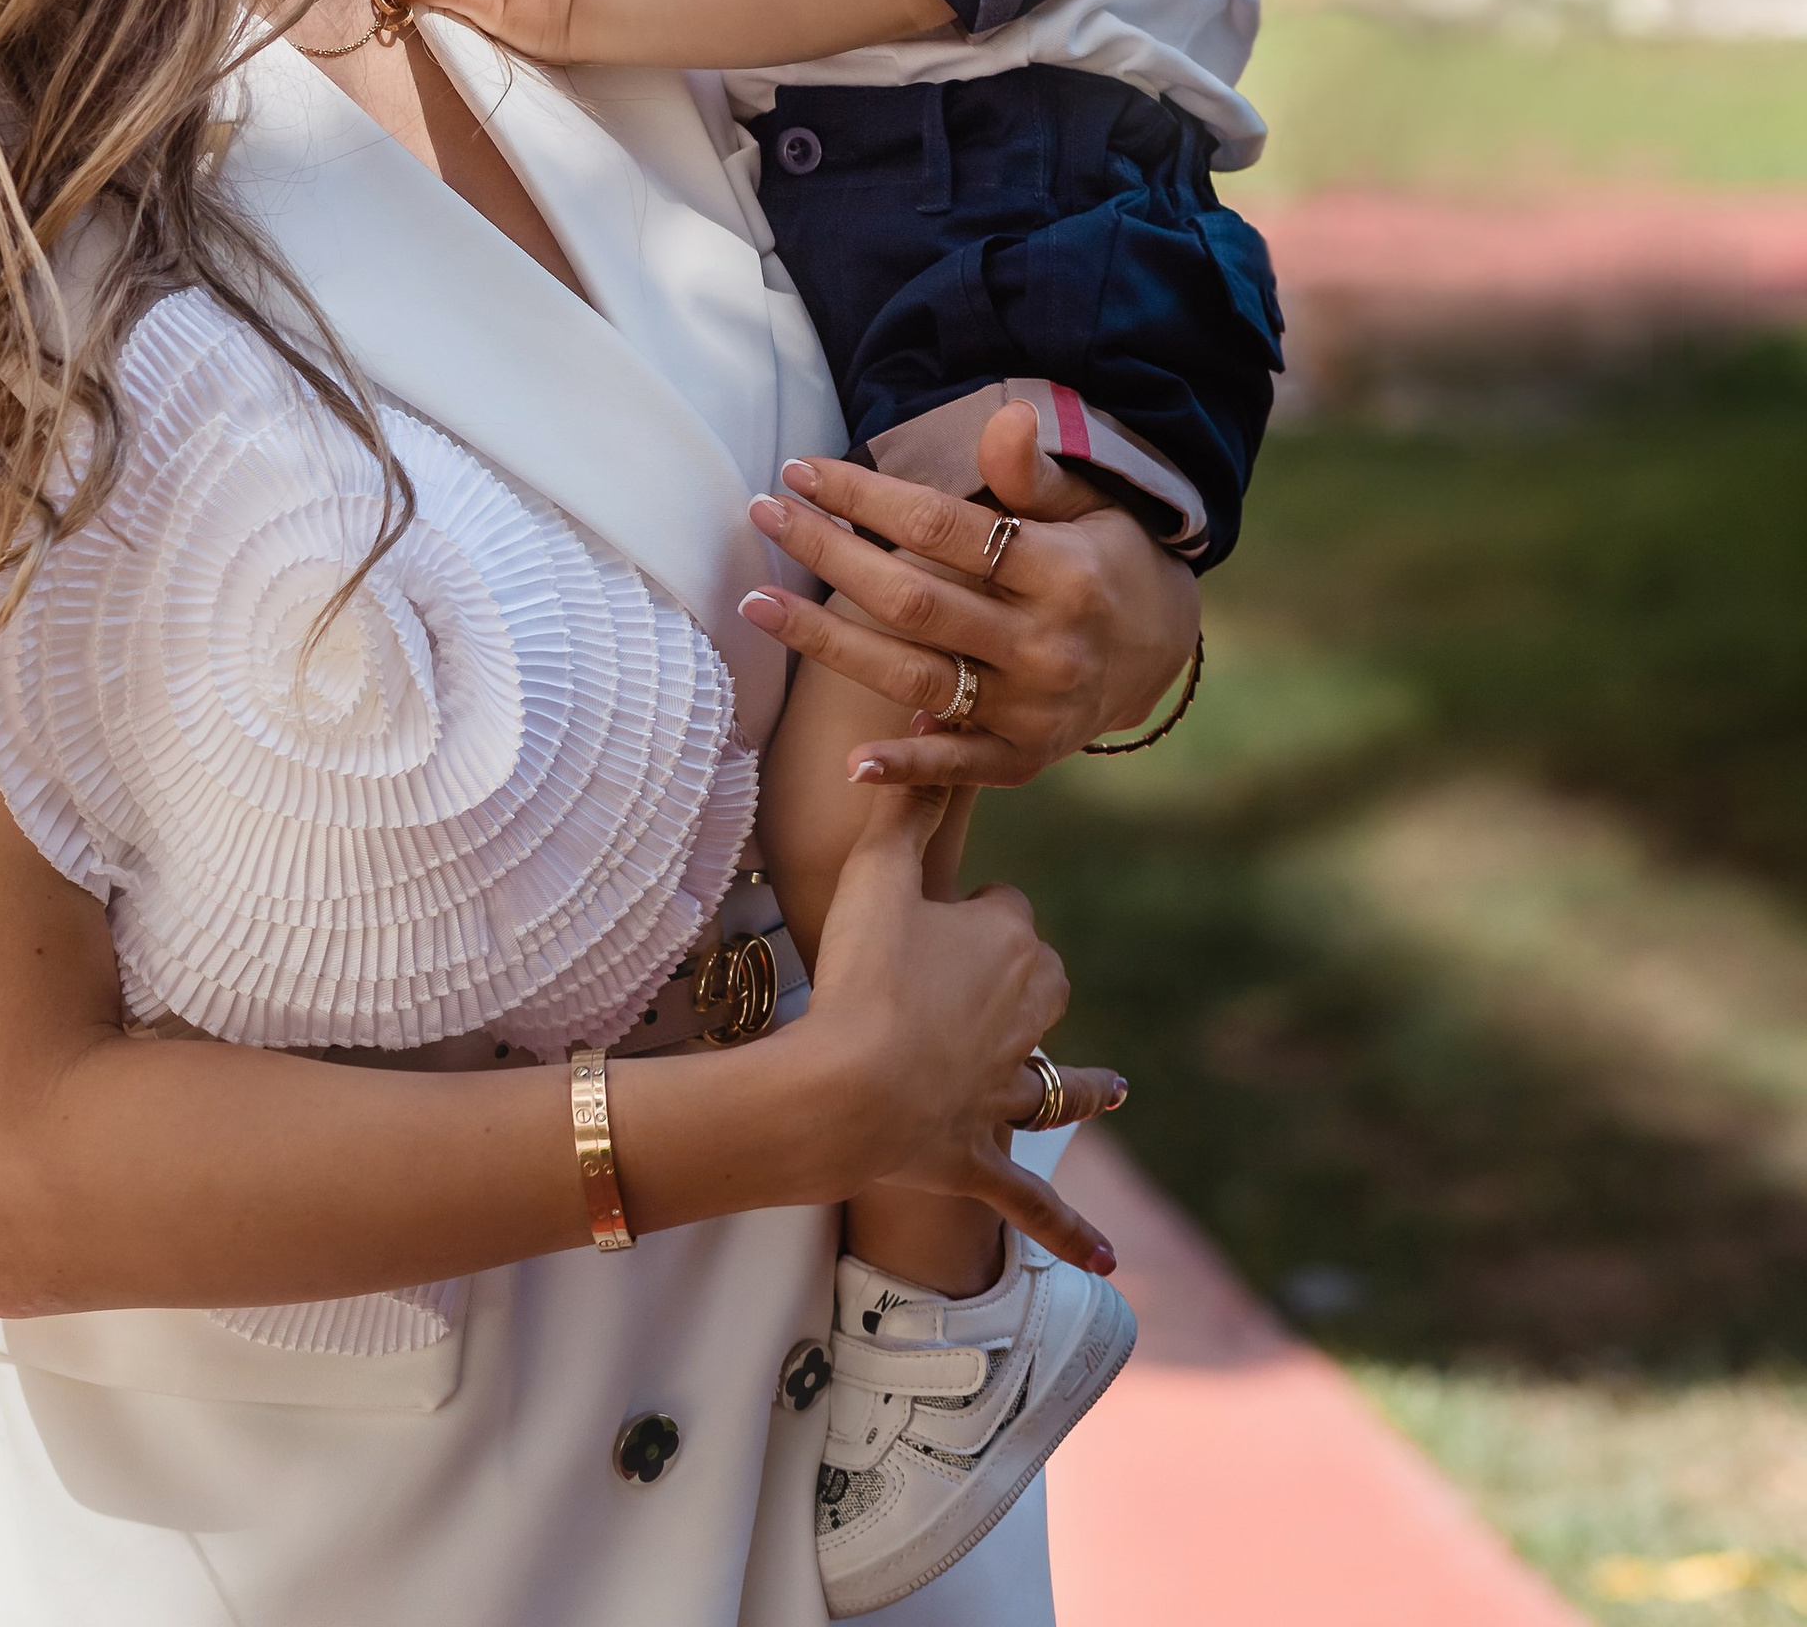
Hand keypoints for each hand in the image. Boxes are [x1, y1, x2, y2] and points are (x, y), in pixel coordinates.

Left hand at [741, 401, 1200, 787]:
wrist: (1164, 651)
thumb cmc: (1107, 558)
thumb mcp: (1088, 504)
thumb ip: (1034, 474)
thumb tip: (1007, 418)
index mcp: (1062, 570)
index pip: (943, 527)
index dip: (867, 497)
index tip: (802, 470)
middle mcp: (1047, 644)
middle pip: (913, 601)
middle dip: (829, 555)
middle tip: (764, 514)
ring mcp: (1035, 708)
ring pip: (915, 677)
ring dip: (828, 646)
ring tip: (757, 606)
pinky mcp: (1027, 759)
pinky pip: (960, 768)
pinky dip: (908, 768)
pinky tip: (851, 764)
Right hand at [803, 779, 1119, 1271]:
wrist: (851, 1086)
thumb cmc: (860, 970)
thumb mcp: (876, 870)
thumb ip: (906, 797)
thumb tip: (930, 707)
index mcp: (1011, 943)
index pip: (1004, 907)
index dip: (965, 908)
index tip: (927, 914)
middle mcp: (1028, 1016)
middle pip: (1039, 982)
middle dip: (1014, 981)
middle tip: (951, 983)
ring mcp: (1007, 1091)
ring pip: (1058, 1086)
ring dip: (1086, 1089)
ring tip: (1119, 1090)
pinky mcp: (983, 1155)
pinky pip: (1031, 1198)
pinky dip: (1068, 1229)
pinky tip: (1106, 1262)